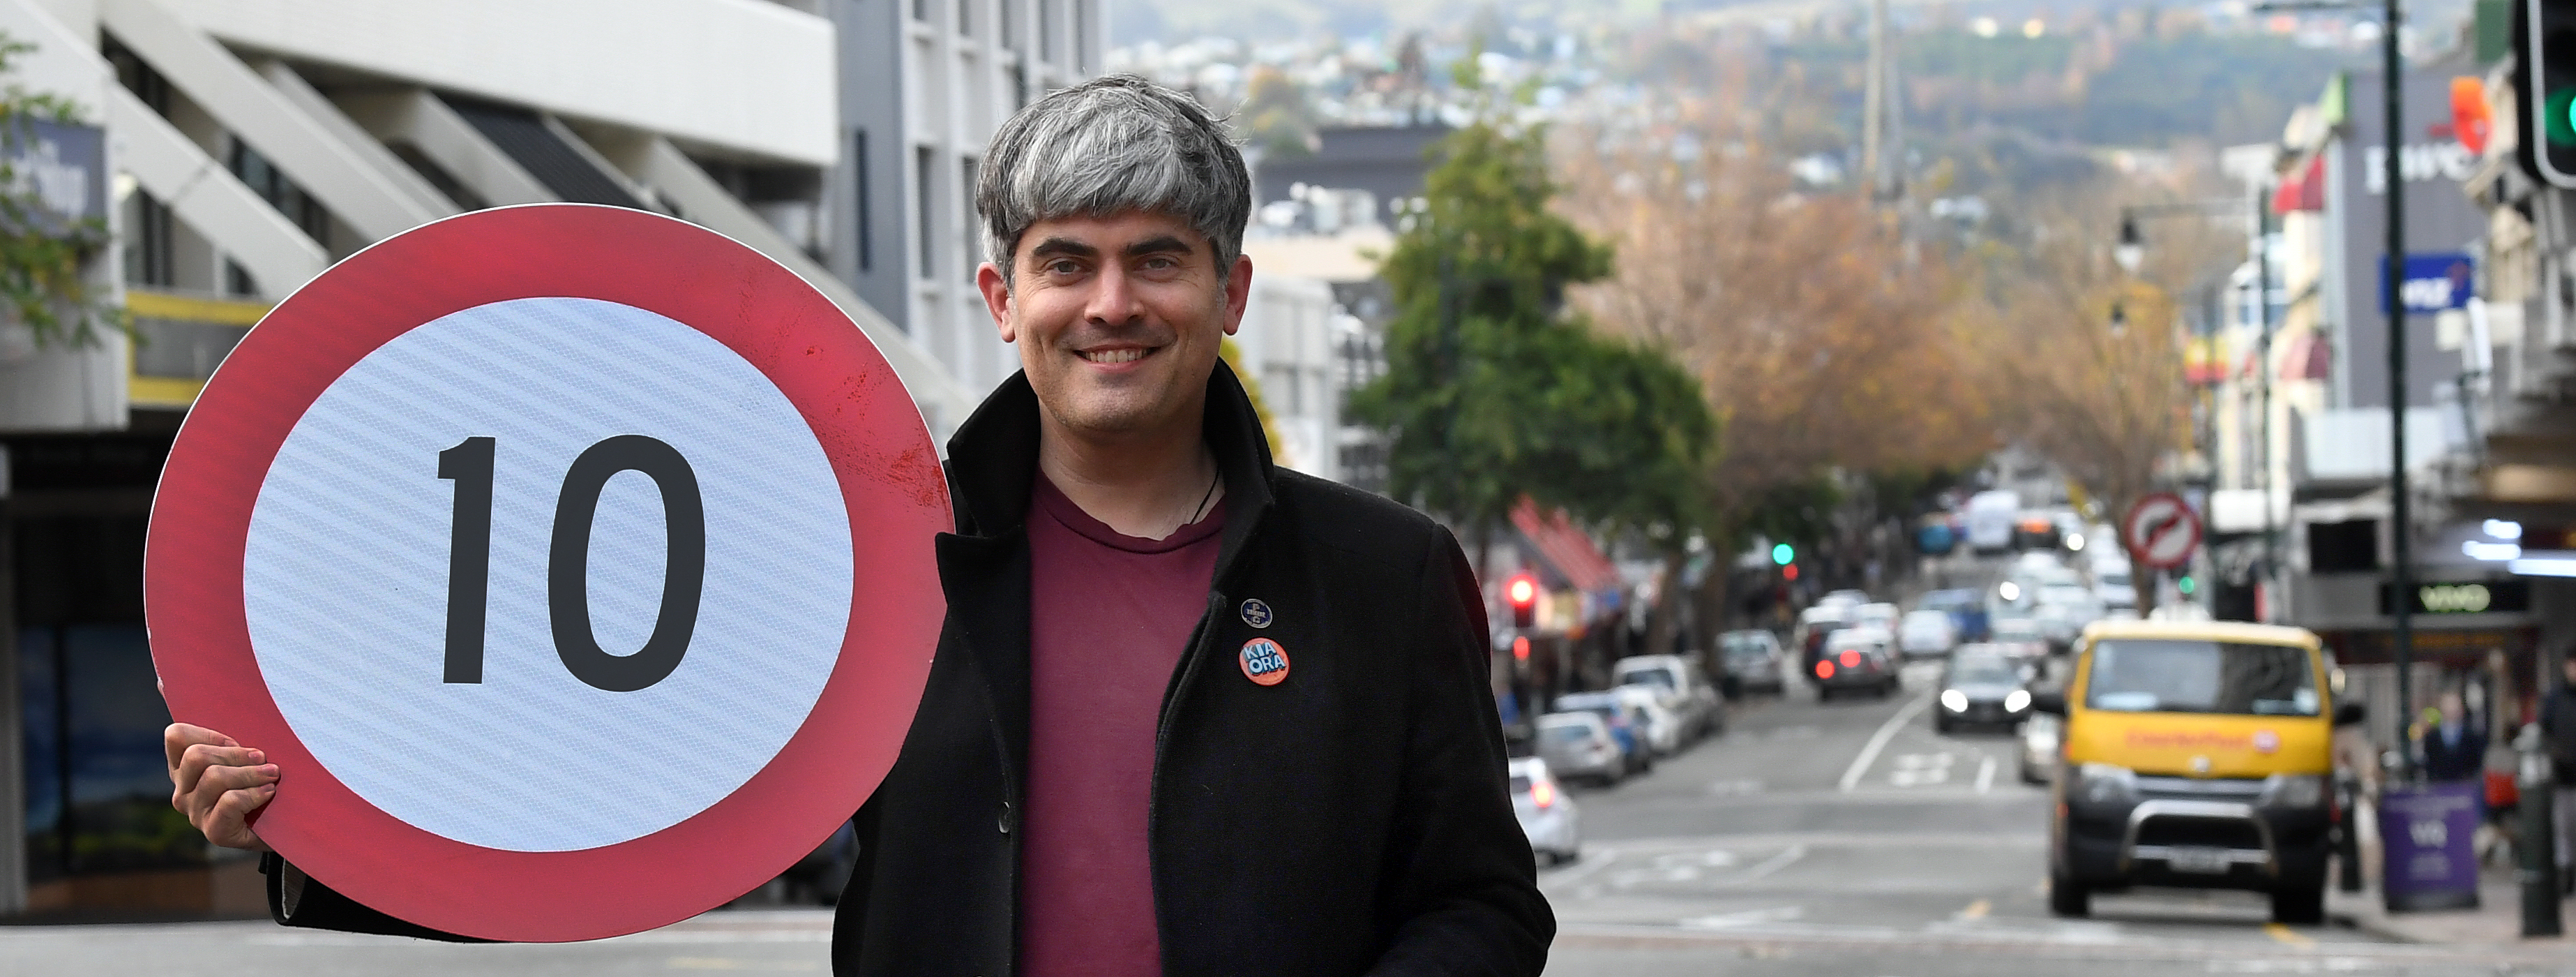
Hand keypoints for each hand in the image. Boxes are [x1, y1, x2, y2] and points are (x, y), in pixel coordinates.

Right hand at [165, 723, 275, 851]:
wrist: (286, 824)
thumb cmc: (264, 781)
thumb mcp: (248, 753)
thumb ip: (231, 731)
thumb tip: (187, 689)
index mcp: (185, 768)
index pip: (176, 737)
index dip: (210, 734)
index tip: (237, 741)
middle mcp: (183, 791)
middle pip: (196, 756)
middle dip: (235, 754)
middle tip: (263, 758)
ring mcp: (197, 813)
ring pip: (214, 778)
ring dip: (250, 773)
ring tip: (272, 775)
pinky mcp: (214, 831)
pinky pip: (230, 802)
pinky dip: (254, 794)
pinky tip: (268, 793)